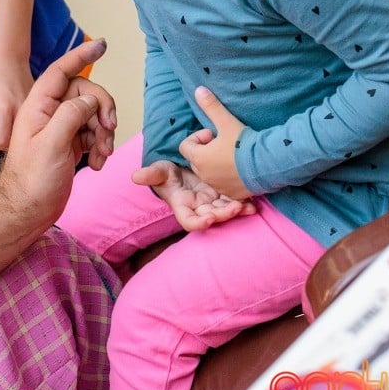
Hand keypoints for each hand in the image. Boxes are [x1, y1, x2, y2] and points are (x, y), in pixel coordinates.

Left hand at [0, 39, 116, 223]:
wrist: (27, 211)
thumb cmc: (32, 180)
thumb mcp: (51, 144)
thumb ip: (71, 114)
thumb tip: (90, 101)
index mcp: (39, 105)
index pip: (62, 70)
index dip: (82, 55)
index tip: (103, 43)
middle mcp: (49, 112)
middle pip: (86, 93)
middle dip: (102, 108)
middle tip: (109, 129)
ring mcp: (60, 128)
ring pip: (93, 114)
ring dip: (104, 132)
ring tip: (102, 154)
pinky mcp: (70, 143)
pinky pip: (93, 133)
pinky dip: (101, 145)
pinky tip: (98, 163)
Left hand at [0, 57, 33, 150]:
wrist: (11, 60)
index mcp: (4, 108)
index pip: (0, 142)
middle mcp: (21, 111)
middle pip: (12, 142)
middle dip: (0, 141)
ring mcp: (32, 110)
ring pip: (22, 135)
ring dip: (10, 135)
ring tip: (2, 124)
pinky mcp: (38, 108)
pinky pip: (30, 126)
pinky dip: (20, 127)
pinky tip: (12, 118)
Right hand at [132, 160, 254, 230]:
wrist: (182, 167)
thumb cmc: (167, 173)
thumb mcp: (159, 171)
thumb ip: (151, 174)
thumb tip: (135, 176)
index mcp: (182, 205)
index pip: (189, 221)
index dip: (199, 223)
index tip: (208, 219)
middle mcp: (198, 208)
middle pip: (212, 218)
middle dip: (224, 215)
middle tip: (235, 208)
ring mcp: (212, 202)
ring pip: (226, 211)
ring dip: (237, 211)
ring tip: (249, 207)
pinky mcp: (223, 195)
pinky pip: (235, 201)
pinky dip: (244, 202)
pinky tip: (254, 200)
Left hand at [178, 86, 251, 199]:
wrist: (268, 165)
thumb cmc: (244, 143)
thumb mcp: (226, 121)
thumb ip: (211, 106)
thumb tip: (198, 89)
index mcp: (199, 158)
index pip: (185, 146)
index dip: (198, 137)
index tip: (213, 133)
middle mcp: (205, 175)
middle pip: (197, 159)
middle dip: (206, 150)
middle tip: (224, 142)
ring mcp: (218, 186)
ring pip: (209, 173)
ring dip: (215, 163)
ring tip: (233, 154)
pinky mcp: (232, 194)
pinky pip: (223, 184)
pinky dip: (227, 177)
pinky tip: (241, 168)